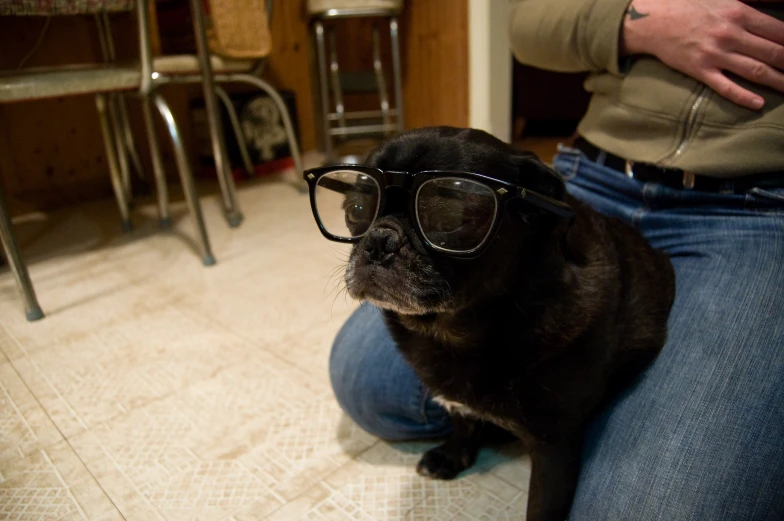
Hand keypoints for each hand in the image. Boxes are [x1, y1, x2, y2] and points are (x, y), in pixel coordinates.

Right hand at [621, 0, 783, 109]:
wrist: (654, 20)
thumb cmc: (689, 6)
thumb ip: (754, 2)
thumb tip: (782, 4)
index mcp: (740, 13)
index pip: (779, 31)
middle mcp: (731, 34)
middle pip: (773, 53)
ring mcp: (715, 54)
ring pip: (755, 71)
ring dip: (778, 81)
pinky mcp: (700, 70)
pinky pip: (726, 86)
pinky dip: (744, 96)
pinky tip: (759, 103)